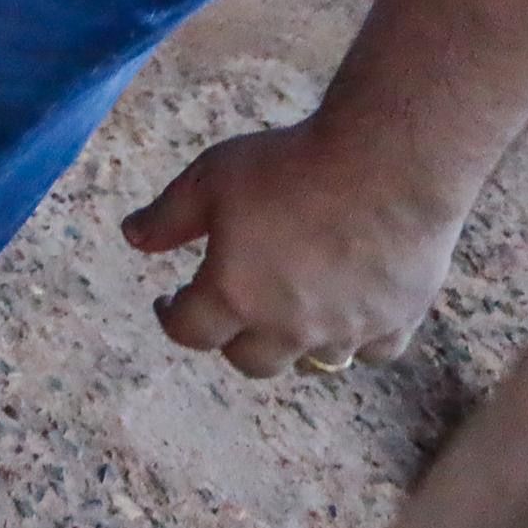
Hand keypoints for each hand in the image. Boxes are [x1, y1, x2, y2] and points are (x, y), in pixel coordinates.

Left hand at [121, 116, 465, 377]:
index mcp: (234, 295)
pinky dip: (355, 339)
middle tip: (228, 309)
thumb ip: (168, 216)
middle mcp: (288, 328)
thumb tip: (132, 237)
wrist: (388, 164)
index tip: (169, 302)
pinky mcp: (395, 322)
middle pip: (249, 361)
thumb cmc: (292, 165)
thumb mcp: (210, 178)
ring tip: (284, 311)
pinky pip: (371, 351)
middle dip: (231, 338)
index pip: (189, 331)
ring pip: (309, 362)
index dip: (172, 317)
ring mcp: (345, 331)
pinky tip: (348, 311)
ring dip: (291, 343)